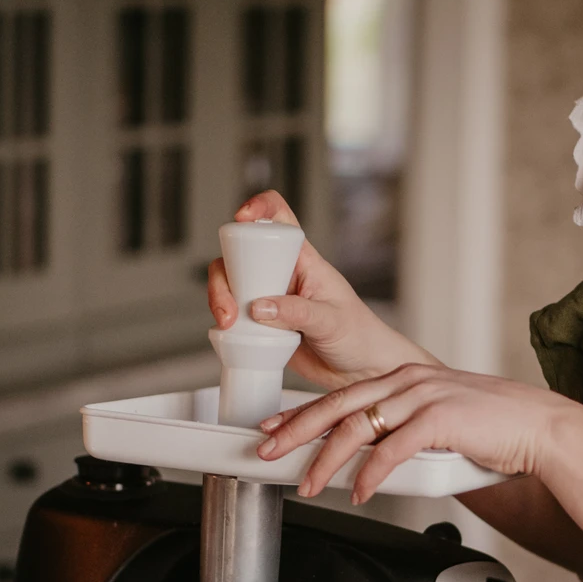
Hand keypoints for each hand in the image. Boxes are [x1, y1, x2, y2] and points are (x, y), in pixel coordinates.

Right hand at [207, 190, 438, 388]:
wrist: (361, 371)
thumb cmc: (359, 336)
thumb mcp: (332, 321)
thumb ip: (297, 313)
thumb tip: (258, 307)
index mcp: (304, 261)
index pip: (280, 219)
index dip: (259, 209)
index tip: (242, 218)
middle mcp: (283, 275)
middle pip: (240, 256)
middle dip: (225, 276)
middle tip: (230, 307)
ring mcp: (270, 299)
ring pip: (232, 286)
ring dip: (221, 301)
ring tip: (230, 325)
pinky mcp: (262, 325)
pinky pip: (234, 316)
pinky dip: (226, 324)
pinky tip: (232, 336)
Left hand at [255, 363, 572, 502]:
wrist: (538, 427)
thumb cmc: (494, 427)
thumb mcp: (439, 419)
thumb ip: (405, 429)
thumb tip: (371, 456)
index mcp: (405, 379)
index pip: (342, 395)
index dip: (303, 413)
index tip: (274, 426)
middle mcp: (409, 382)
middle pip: (338, 406)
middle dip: (296, 430)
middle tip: (267, 449)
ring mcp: (424, 397)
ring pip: (359, 426)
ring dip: (328, 459)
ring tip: (310, 484)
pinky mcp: (441, 419)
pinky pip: (393, 449)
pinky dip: (371, 473)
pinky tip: (360, 491)